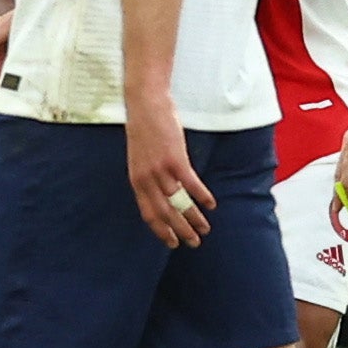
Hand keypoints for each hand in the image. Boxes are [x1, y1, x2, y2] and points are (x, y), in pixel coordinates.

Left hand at [125, 97, 213, 249]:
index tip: (172, 243)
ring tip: (205, 229)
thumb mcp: (140, 157)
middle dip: (181, 231)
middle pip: (165, 214)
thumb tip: (163, 193)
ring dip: (195, 218)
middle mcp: (146, 179)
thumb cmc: (145, 129)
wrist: (145, 104)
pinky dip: (203, 197)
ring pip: (180, 203)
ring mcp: (160, 170)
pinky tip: (211, 205)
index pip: (148, 214)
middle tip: (194, 243)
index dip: (161, 231)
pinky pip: (192, 184)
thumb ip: (149, 176)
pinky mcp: (175, 159)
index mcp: (136, 180)